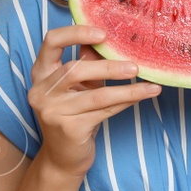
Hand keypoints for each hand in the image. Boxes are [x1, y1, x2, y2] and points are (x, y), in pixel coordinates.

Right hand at [28, 25, 160, 177]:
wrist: (63, 158)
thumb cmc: (74, 114)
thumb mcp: (80, 85)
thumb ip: (89, 61)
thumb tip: (114, 37)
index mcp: (41, 73)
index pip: (51, 41)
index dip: (77, 33)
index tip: (104, 34)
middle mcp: (41, 91)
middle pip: (75, 70)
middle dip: (108, 66)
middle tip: (135, 65)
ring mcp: (52, 111)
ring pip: (95, 94)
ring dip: (126, 89)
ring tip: (149, 85)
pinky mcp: (68, 129)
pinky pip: (103, 111)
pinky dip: (125, 102)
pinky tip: (141, 97)